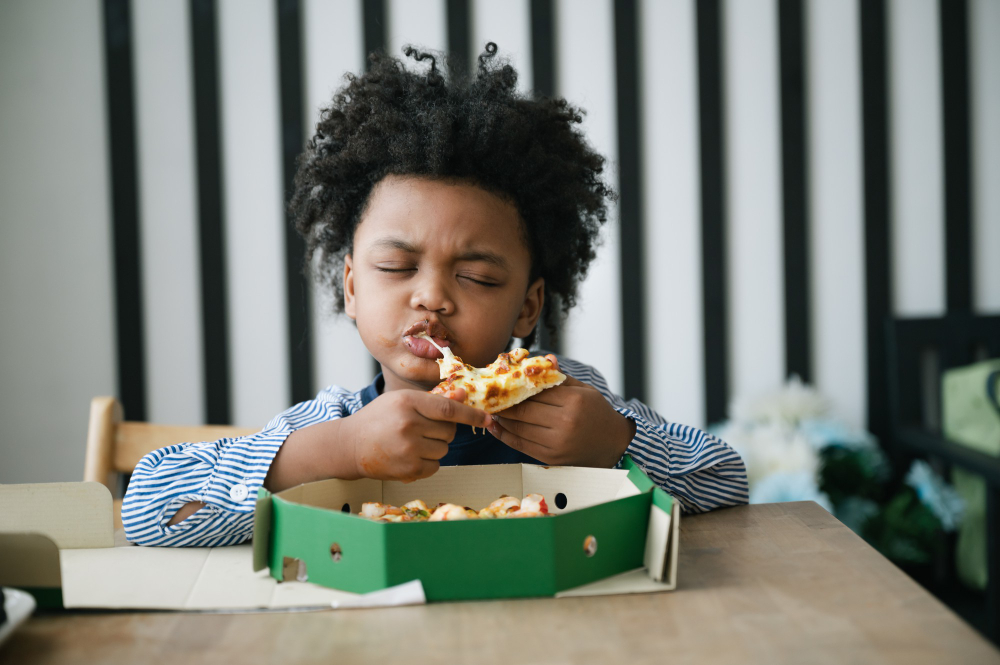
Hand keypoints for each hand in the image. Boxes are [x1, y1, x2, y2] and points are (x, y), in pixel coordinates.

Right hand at [343, 390, 490, 481]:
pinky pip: (435, 466)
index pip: (449, 409)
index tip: (488, 417)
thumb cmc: (379, 418)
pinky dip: (428, 462)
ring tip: (414, 442)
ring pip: (444, 449)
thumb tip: (463, 395)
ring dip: (436, 447)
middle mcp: (408, 425)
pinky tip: (410, 455)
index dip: (471, 414)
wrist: (351, 445)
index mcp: (408, 403)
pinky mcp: (408, 469)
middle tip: (423, 428)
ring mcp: (408, 449)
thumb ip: (433, 400)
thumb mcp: (402, 401)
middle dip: (443, 431)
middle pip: (449, 431)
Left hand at [487, 357, 635, 467]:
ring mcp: (557, 443)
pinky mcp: (551, 458)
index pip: (535, 392)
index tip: (501, 384)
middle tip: (490, 397)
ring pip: (519, 429)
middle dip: (503, 404)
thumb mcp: (585, 390)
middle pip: (523, 411)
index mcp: (574, 401)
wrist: (613, 444)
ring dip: (501, 420)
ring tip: (489, 411)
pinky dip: (505, 436)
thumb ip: (561, 377)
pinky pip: (521, 446)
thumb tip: (545, 359)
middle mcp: (565, 423)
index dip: (515, 388)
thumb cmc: (597, 413)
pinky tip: (496, 428)